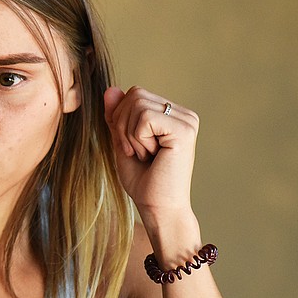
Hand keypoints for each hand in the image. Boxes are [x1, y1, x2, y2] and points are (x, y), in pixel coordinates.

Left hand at [102, 86, 198, 223]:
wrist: (158, 208)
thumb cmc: (142, 181)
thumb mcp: (121, 142)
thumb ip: (116, 116)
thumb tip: (110, 89)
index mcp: (172, 114)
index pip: (134, 94)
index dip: (120, 119)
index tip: (131, 147)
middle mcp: (184, 114)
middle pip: (134, 95)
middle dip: (122, 125)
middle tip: (137, 152)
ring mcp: (187, 120)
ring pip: (137, 104)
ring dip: (129, 135)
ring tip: (145, 155)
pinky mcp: (185, 129)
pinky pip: (144, 118)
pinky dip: (137, 139)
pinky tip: (151, 156)